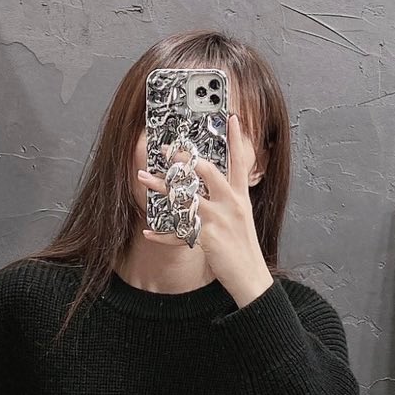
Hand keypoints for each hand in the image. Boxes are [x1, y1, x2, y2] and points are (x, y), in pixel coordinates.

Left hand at [137, 111, 273, 307]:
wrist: (251, 276)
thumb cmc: (243, 246)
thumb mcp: (242, 217)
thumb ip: (228, 199)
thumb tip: (211, 185)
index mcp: (239, 197)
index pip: (239, 162)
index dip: (236, 140)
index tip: (232, 118)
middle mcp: (230, 204)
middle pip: (207, 173)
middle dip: (184, 160)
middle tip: (166, 150)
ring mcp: (219, 220)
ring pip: (186, 197)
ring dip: (161, 187)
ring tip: (143, 178)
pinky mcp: (208, 238)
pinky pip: (179, 233)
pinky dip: (162, 235)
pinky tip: (149, 232)